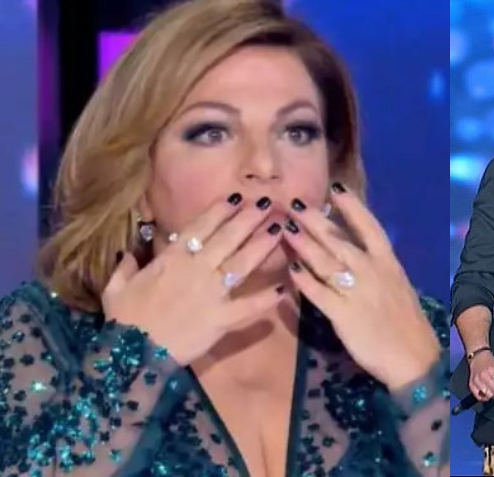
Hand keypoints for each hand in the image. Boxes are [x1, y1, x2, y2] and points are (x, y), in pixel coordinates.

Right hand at [102, 194, 285, 364]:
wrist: (134, 353)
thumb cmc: (124, 319)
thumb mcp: (116, 288)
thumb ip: (125, 267)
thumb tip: (129, 254)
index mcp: (172, 259)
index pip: (201, 226)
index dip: (220, 210)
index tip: (237, 197)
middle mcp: (196, 269)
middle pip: (228, 237)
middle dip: (249, 218)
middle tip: (268, 203)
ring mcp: (212, 293)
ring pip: (242, 263)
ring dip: (261, 245)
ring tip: (278, 230)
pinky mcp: (222, 318)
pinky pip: (248, 307)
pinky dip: (265, 299)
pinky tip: (282, 289)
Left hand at [284, 183, 440, 391]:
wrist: (413, 357)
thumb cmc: (405, 321)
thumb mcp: (398, 285)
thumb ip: (377, 267)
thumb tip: (354, 248)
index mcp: (388, 262)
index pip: (368, 226)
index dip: (351, 206)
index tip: (334, 188)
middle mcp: (372, 271)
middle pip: (338, 240)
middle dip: (314, 220)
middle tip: (293, 203)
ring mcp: (357, 292)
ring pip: (324, 262)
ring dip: (303, 244)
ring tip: (285, 229)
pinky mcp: (343, 315)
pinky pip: (318, 293)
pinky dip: (303, 281)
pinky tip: (290, 270)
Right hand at [468, 352, 493, 401]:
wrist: (478, 358)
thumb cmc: (491, 363)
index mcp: (492, 370)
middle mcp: (483, 375)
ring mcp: (476, 381)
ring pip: (489, 395)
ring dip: (493, 394)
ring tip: (493, 389)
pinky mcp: (471, 385)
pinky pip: (480, 397)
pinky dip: (484, 397)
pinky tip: (487, 392)